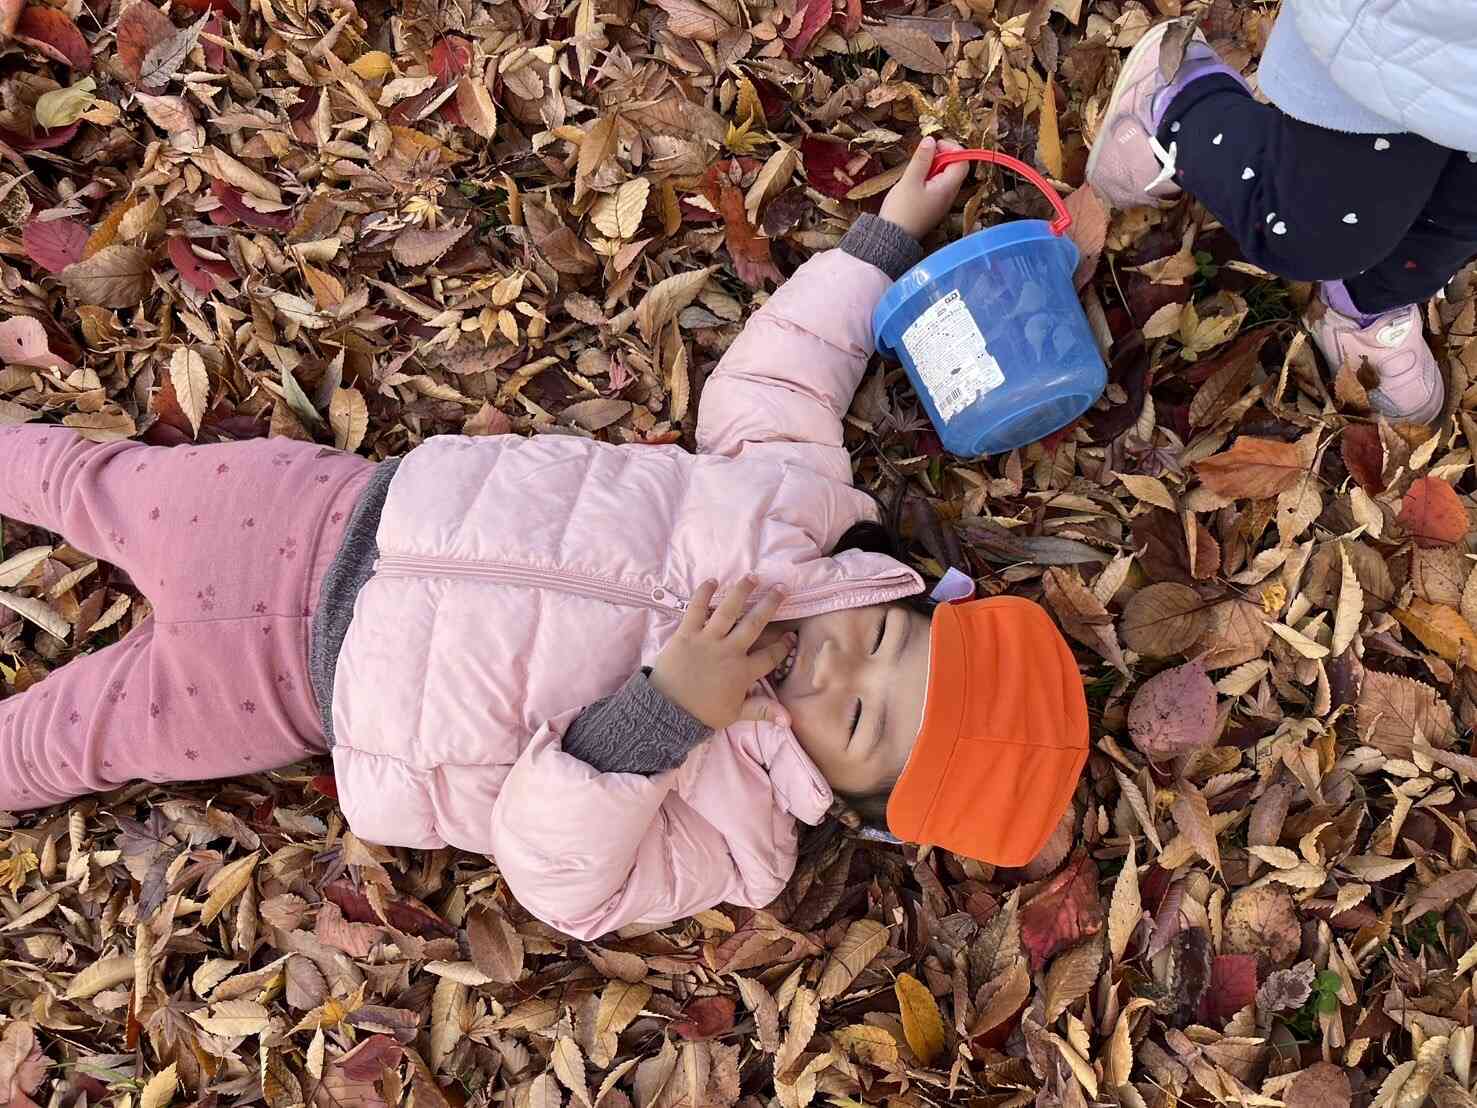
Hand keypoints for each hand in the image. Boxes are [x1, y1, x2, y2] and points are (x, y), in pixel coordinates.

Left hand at [649, 576, 794, 729]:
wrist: (667, 711)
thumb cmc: (702, 714)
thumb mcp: (735, 715)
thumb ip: (763, 711)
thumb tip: (789, 720)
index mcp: (743, 672)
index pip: (770, 656)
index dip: (783, 646)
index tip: (791, 635)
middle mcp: (730, 651)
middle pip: (755, 623)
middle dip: (770, 604)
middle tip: (781, 589)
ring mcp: (708, 640)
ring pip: (729, 610)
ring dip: (741, 591)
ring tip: (752, 577)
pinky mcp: (687, 633)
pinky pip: (696, 609)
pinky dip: (703, 593)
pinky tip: (712, 581)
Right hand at [879, 136, 967, 239]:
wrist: (891, 238)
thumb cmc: (901, 211)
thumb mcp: (909, 180)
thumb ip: (922, 159)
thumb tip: (931, 140)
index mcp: (947, 188)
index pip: (962, 161)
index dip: (951, 148)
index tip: (934, 145)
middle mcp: (949, 196)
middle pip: (954, 168)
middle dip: (940, 156)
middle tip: (922, 156)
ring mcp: (941, 202)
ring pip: (944, 177)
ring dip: (932, 167)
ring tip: (915, 170)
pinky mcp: (932, 207)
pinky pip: (937, 186)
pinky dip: (928, 178)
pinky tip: (914, 182)